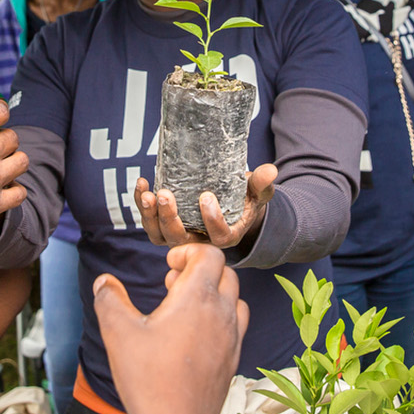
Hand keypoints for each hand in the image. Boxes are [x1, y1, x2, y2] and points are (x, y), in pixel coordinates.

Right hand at [95, 244, 248, 413]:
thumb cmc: (149, 379)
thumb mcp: (118, 333)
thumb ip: (109, 299)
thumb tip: (104, 281)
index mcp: (197, 297)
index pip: (210, 254)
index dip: (188, 252)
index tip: (168, 265)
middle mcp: (222, 312)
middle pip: (224, 272)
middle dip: (199, 270)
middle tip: (171, 285)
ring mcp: (232, 336)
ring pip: (234, 297)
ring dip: (212, 293)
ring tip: (183, 308)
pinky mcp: (233, 357)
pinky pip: (236, 324)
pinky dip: (220, 317)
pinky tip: (195, 335)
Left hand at [135, 164, 276, 248]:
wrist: (230, 206)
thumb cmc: (245, 200)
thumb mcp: (257, 193)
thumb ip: (262, 184)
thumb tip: (270, 170)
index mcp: (226, 236)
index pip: (218, 236)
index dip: (211, 220)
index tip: (206, 197)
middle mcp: (201, 242)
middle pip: (181, 239)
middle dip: (170, 218)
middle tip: (166, 194)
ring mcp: (181, 237)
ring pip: (161, 236)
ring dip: (151, 216)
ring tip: (149, 193)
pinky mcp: (167, 229)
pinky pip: (151, 224)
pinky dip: (144, 207)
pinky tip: (143, 186)